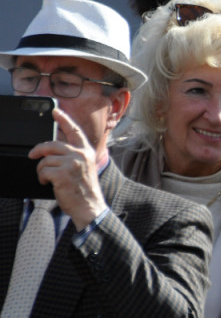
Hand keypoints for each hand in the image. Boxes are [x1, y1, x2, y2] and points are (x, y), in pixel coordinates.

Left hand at [28, 108, 106, 230]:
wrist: (89, 206)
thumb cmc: (85, 189)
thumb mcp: (84, 168)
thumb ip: (73, 156)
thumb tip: (53, 151)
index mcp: (86, 152)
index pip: (74, 131)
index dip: (64, 120)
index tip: (55, 111)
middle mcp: (80, 155)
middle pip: (52, 144)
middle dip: (39, 150)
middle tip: (32, 155)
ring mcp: (72, 164)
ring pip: (45, 159)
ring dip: (42, 170)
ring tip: (47, 178)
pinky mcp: (62, 174)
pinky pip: (43, 170)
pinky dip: (42, 178)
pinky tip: (48, 183)